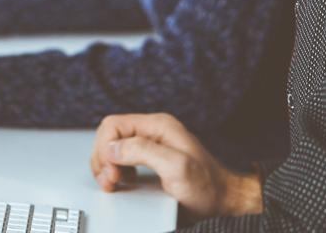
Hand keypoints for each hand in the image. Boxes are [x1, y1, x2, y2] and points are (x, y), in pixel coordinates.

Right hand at [90, 114, 261, 219]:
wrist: (223, 201)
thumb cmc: (206, 186)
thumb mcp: (176, 167)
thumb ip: (143, 152)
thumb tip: (112, 148)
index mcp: (158, 125)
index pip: (113, 125)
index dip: (105, 148)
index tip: (112, 173)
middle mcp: (153, 131)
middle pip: (109, 135)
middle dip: (103, 158)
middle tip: (111, 181)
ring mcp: (151, 145)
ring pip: (112, 147)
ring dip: (106, 166)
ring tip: (114, 183)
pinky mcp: (150, 160)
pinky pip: (121, 159)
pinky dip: (115, 171)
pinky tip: (123, 182)